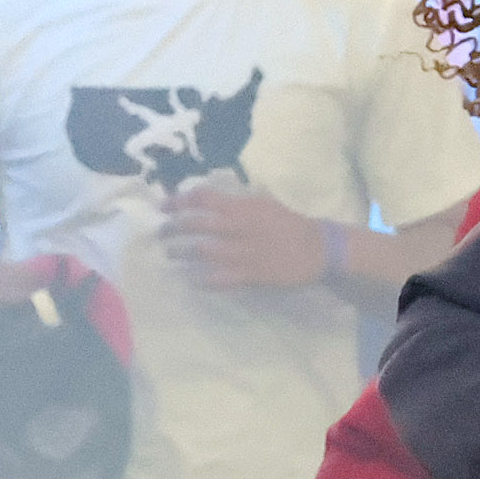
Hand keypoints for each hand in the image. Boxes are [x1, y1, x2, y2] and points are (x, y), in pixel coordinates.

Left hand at [161, 182, 333, 290]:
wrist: (318, 248)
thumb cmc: (289, 223)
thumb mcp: (263, 203)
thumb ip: (236, 203)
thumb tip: (207, 201)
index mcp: (243, 207)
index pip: (204, 199)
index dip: (179, 201)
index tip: (164, 205)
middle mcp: (240, 227)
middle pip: (198, 224)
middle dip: (174, 226)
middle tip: (161, 231)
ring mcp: (243, 252)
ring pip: (204, 250)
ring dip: (182, 252)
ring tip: (170, 253)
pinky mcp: (250, 274)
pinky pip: (220, 277)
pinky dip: (203, 278)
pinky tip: (192, 279)